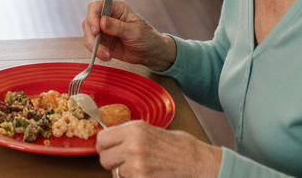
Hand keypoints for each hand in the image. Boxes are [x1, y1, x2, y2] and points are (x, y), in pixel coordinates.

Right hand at [82, 0, 175, 72]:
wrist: (151, 53)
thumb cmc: (146, 37)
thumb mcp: (134, 32)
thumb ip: (117, 27)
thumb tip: (102, 21)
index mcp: (115, 8)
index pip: (95, 6)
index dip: (92, 17)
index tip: (96, 30)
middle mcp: (106, 16)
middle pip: (88, 21)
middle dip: (91, 36)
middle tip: (97, 47)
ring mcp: (103, 30)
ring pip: (89, 35)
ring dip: (94, 47)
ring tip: (107, 55)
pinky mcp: (103, 42)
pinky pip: (93, 46)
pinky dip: (97, 52)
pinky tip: (107, 57)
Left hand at [97, 121, 222, 177]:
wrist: (199, 163)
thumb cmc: (181, 146)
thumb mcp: (153, 130)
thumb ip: (132, 134)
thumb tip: (115, 139)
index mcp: (135, 129)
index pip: (102, 139)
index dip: (103, 146)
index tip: (107, 149)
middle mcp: (133, 145)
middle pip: (104, 158)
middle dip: (111, 161)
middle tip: (122, 161)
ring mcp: (137, 166)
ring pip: (115, 173)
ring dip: (123, 172)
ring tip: (139, 168)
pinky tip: (145, 174)